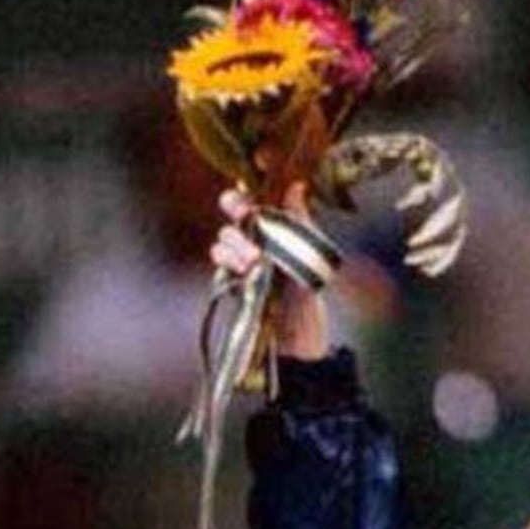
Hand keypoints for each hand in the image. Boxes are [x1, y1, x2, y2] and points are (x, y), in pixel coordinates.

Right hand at [208, 188, 332, 359]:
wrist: (299, 342)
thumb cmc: (308, 298)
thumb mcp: (309, 256)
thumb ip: (299, 222)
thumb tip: (296, 185)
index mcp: (276, 236)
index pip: (254, 209)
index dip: (242, 199)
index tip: (238, 195)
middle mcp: (257, 247)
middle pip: (236, 223)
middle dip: (237, 221)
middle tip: (244, 222)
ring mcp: (242, 267)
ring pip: (225, 243)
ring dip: (233, 244)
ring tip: (250, 259)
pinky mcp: (232, 287)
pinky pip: (220, 266)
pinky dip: (225, 262)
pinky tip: (238, 269)